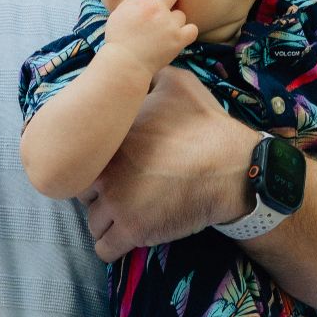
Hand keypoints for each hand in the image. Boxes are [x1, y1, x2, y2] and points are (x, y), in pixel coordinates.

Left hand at [79, 68, 260, 261]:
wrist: (233, 167)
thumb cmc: (205, 125)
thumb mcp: (177, 82)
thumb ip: (150, 75)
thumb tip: (140, 67)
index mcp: (110, 138)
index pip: (82, 159)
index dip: (97, 165)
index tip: (114, 168)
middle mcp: (106, 171)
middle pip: (83, 194)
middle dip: (99, 195)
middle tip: (123, 193)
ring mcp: (117, 204)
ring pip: (91, 224)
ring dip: (106, 222)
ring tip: (128, 215)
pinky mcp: (133, 232)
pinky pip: (104, 249)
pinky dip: (113, 246)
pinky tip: (127, 236)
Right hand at [104, 0, 197, 75]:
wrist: (125, 64)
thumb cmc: (118, 41)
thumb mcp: (118, 14)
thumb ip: (133, 2)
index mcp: (139, 1)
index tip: (151, 2)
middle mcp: (155, 9)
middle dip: (168, 1)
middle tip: (161, 14)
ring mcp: (168, 24)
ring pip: (181, 14)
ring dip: (174, 22)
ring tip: (164, 33)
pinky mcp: (178, 39)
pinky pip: (192, 29)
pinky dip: (186, 34)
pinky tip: (177, 38)